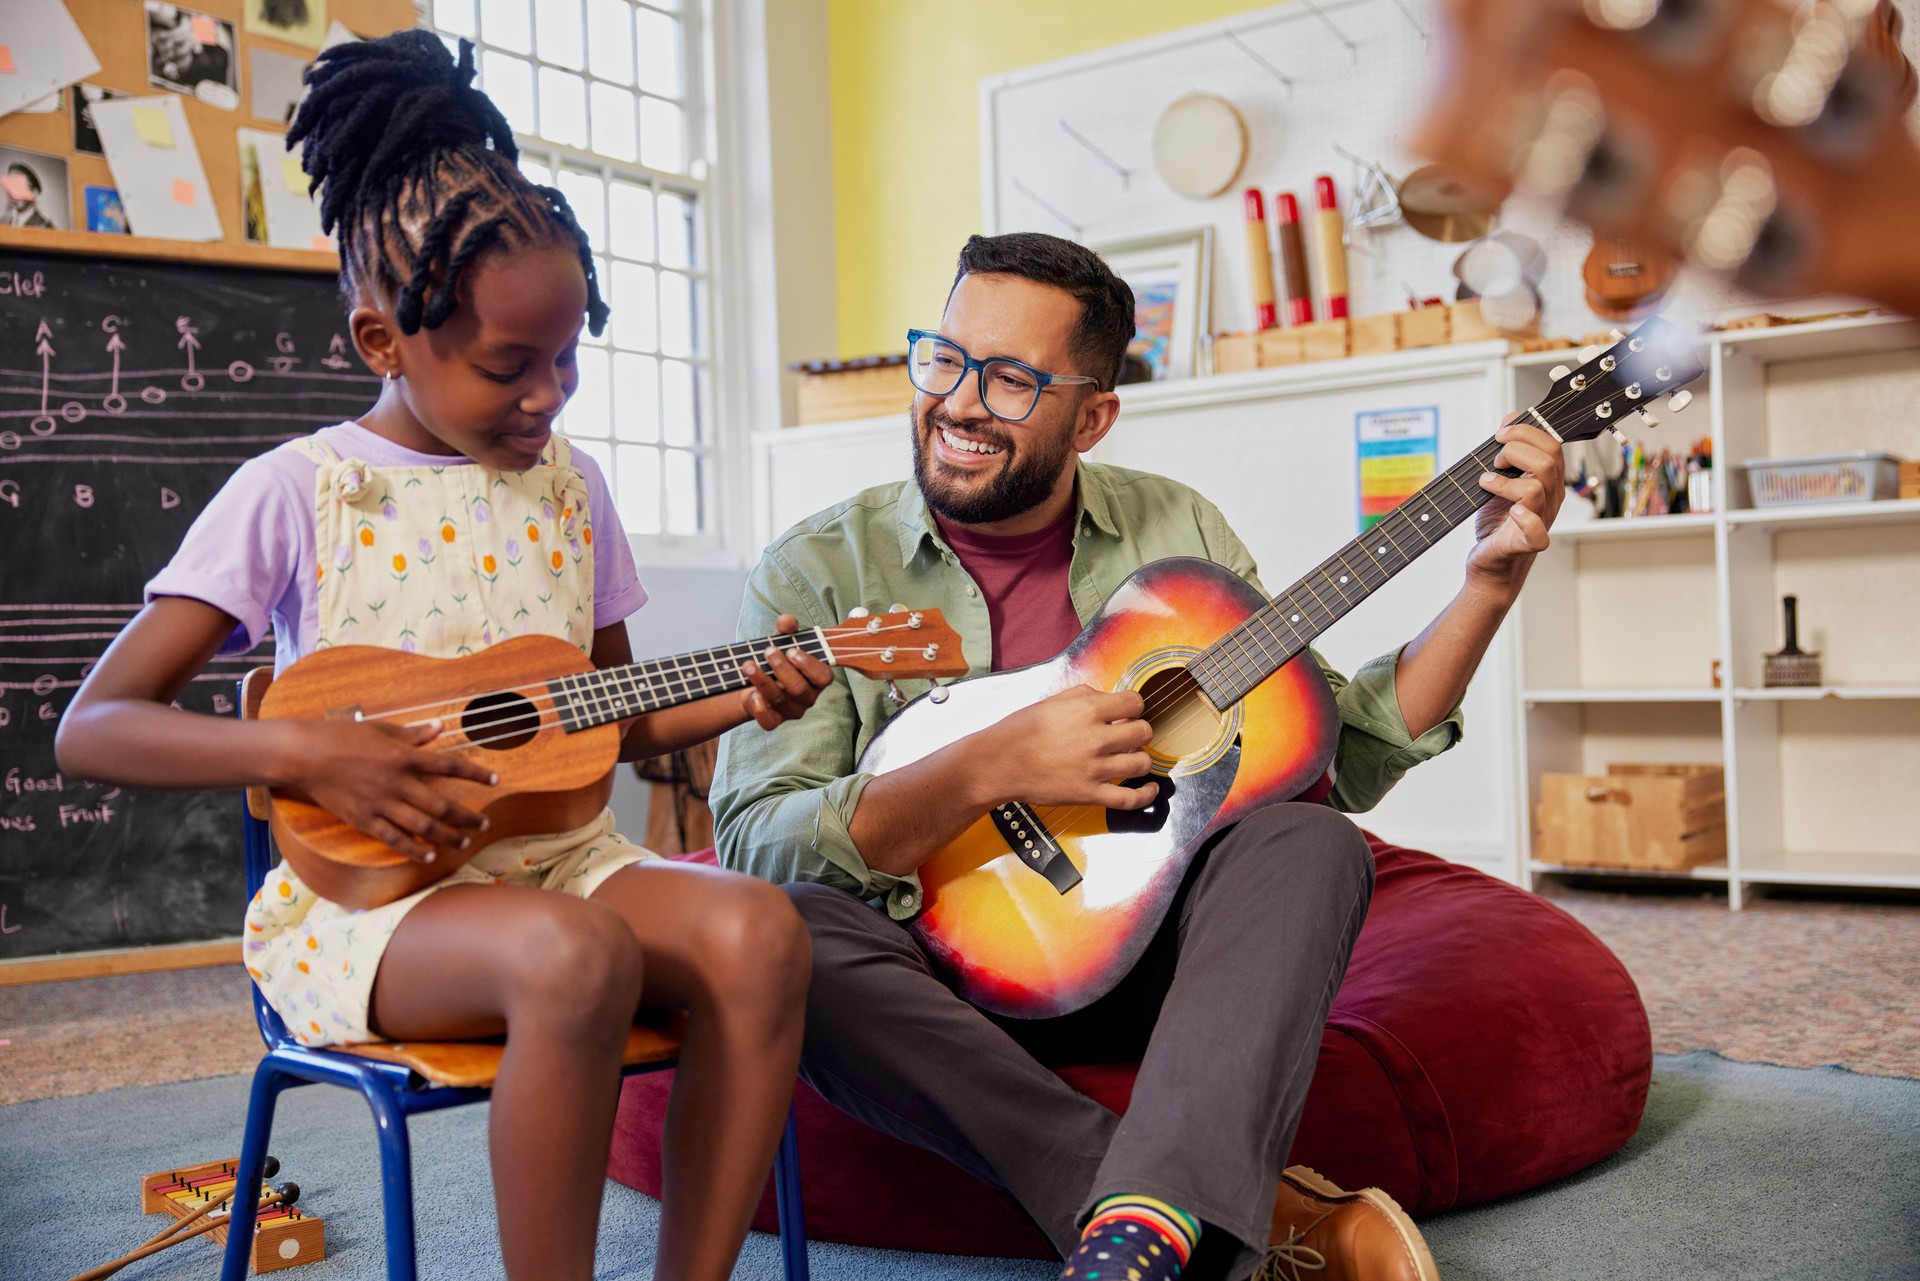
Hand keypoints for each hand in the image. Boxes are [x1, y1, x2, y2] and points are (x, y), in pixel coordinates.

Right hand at [275, 717, 495, 862]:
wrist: (304, 754)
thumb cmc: (343, 737)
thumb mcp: (381, 730)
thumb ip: (413, 734)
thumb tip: (440, 726)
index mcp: (403, 756)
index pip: (449, 765)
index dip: (475, 773)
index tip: (496, 780)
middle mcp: (397, 781)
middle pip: (441, 803)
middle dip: (466, 816)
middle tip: (483, 824)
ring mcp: (380, 802)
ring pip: (421, 824)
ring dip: (445, 835)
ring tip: (462, 842)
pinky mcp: (362, 818)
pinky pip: (393, 838)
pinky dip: (413, 848)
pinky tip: (428, 854)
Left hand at [738, 613, 835, 729]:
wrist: (751, 680)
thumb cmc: (773, 660)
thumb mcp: (780, 640)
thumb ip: (786, 629)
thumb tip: (787, 621)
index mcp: (816, 678)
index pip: (824, 677)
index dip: (809, 665)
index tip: (792, 651)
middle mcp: (807, 697)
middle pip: (799, 688)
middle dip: (782, 668)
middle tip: (768, 651)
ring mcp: (791, 711)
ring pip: (781, 700)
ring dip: (762, 680)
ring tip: (748, 665)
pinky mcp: (774, 721)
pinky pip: (769, 721)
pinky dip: (759, 707)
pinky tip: (751, 692)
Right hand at [976, 684, 1159, 811]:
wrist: (999, 763)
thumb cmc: (1020, 731)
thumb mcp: (1053, 700)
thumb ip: (1086, 695)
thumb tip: (1110, 699)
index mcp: (1087, 710)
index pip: (1135, 703)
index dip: (1134, 706)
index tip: (1129, 712)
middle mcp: (1096, 738)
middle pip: (1143, 732)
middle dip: (1139, 731)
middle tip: (1128, 734)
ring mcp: (1095, 769)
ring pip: (1141, 762)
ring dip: (1140, 757)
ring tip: (1130, 756)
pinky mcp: (1090, 794)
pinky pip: (1130, 798)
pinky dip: (1146, 794)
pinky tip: (1150, 787)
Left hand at [1470, 414, 1565, 595]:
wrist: (1489, 565)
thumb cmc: (1497, 525)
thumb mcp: (1499, 480)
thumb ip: (1508, 450)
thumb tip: (1512, 417)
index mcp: (1547, 482)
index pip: (1551, 445)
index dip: (1525, 432)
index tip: (1500, 434)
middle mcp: (1549, 499)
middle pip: (1548, 461)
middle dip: (1515, 450)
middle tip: (1494, 459)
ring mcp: (1540, 520)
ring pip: (1539, 487)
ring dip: (1506, 479)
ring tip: (1487, 482)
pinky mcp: (1527, 544)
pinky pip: (1538, 533)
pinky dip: (1524, 519)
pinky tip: (1510, 511)